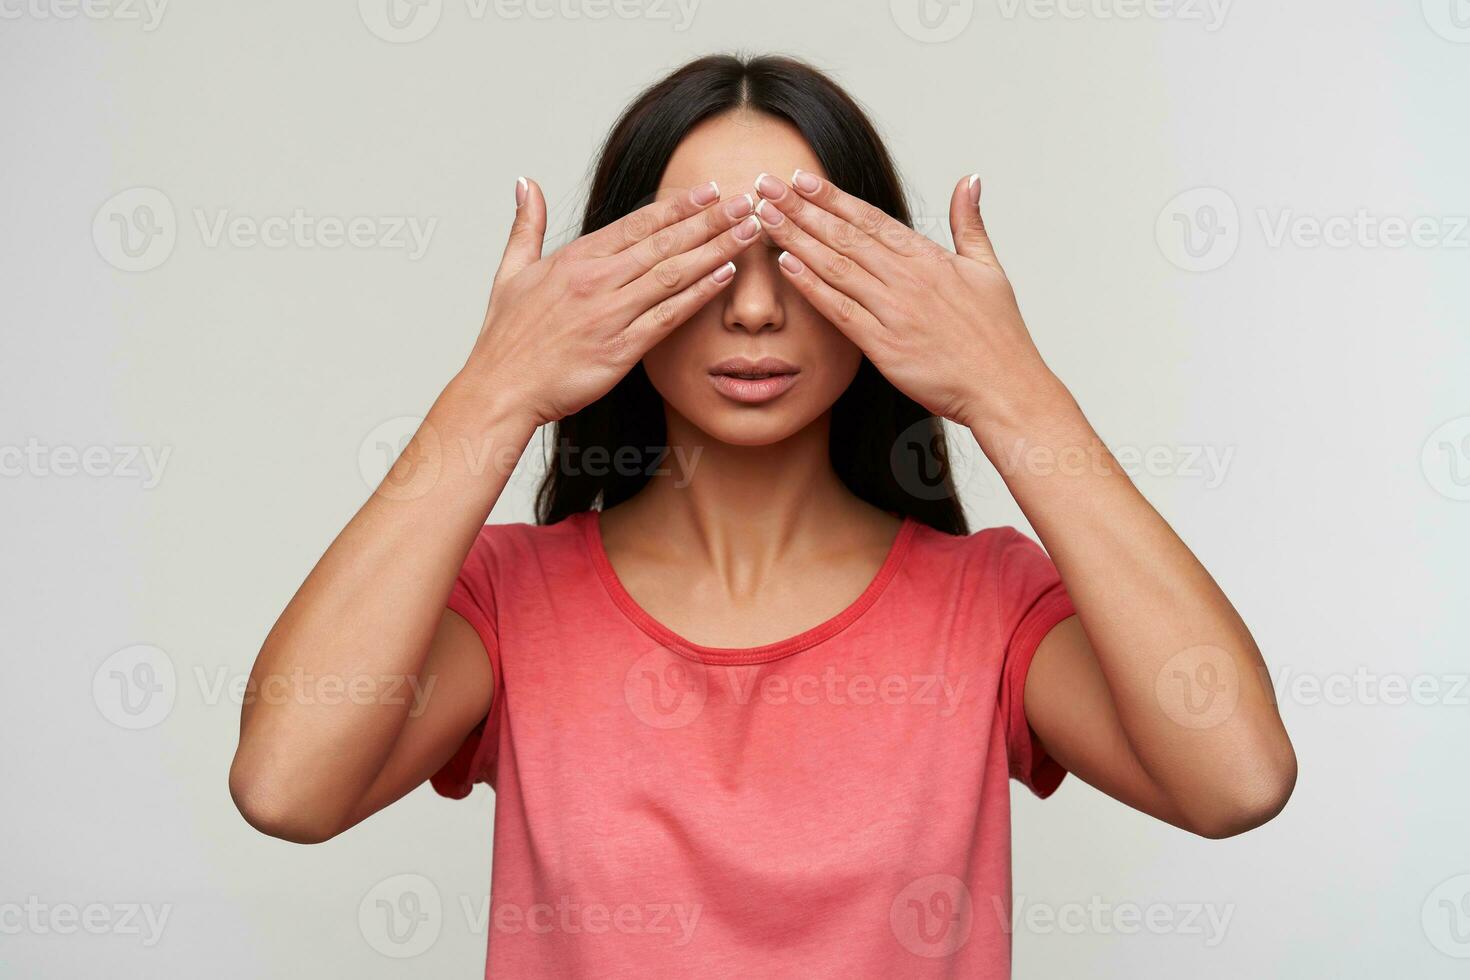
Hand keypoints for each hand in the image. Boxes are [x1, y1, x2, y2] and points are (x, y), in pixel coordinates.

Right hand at [463, 177, 762, 426]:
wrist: (500, 390)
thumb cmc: (506, 339)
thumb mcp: (510, 273)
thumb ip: (525, 226)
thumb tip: (525, 183)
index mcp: (574, 259)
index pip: (636, 224)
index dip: (676, 207)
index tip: (708, 190)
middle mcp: (596, 281)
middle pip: (663, 242)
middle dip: (709, 220)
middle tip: (744, 201)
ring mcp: (609, 314)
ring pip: (672, 274)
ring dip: (714, 250)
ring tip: (747, 231)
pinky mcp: (620, 349)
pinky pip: (668, 316)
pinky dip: (698, 294)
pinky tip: (725, 277)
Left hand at [751, 171, 1063, 430]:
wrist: (1005, 388)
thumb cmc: (999, 335)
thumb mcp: (989, 268)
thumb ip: (970, 223)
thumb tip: (969, 180)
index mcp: (928, 257)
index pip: (870, 218)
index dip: (831, 197)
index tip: (801, 178)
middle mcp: (907, 278)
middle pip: (844, 235)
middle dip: (800, 208)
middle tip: (765, 185)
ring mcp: (894, 311)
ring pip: (835, 266)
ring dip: (796, 239)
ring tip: (764, 217)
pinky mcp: (885, 346)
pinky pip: (840, 311)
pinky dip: (812, 287)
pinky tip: (785, 266)